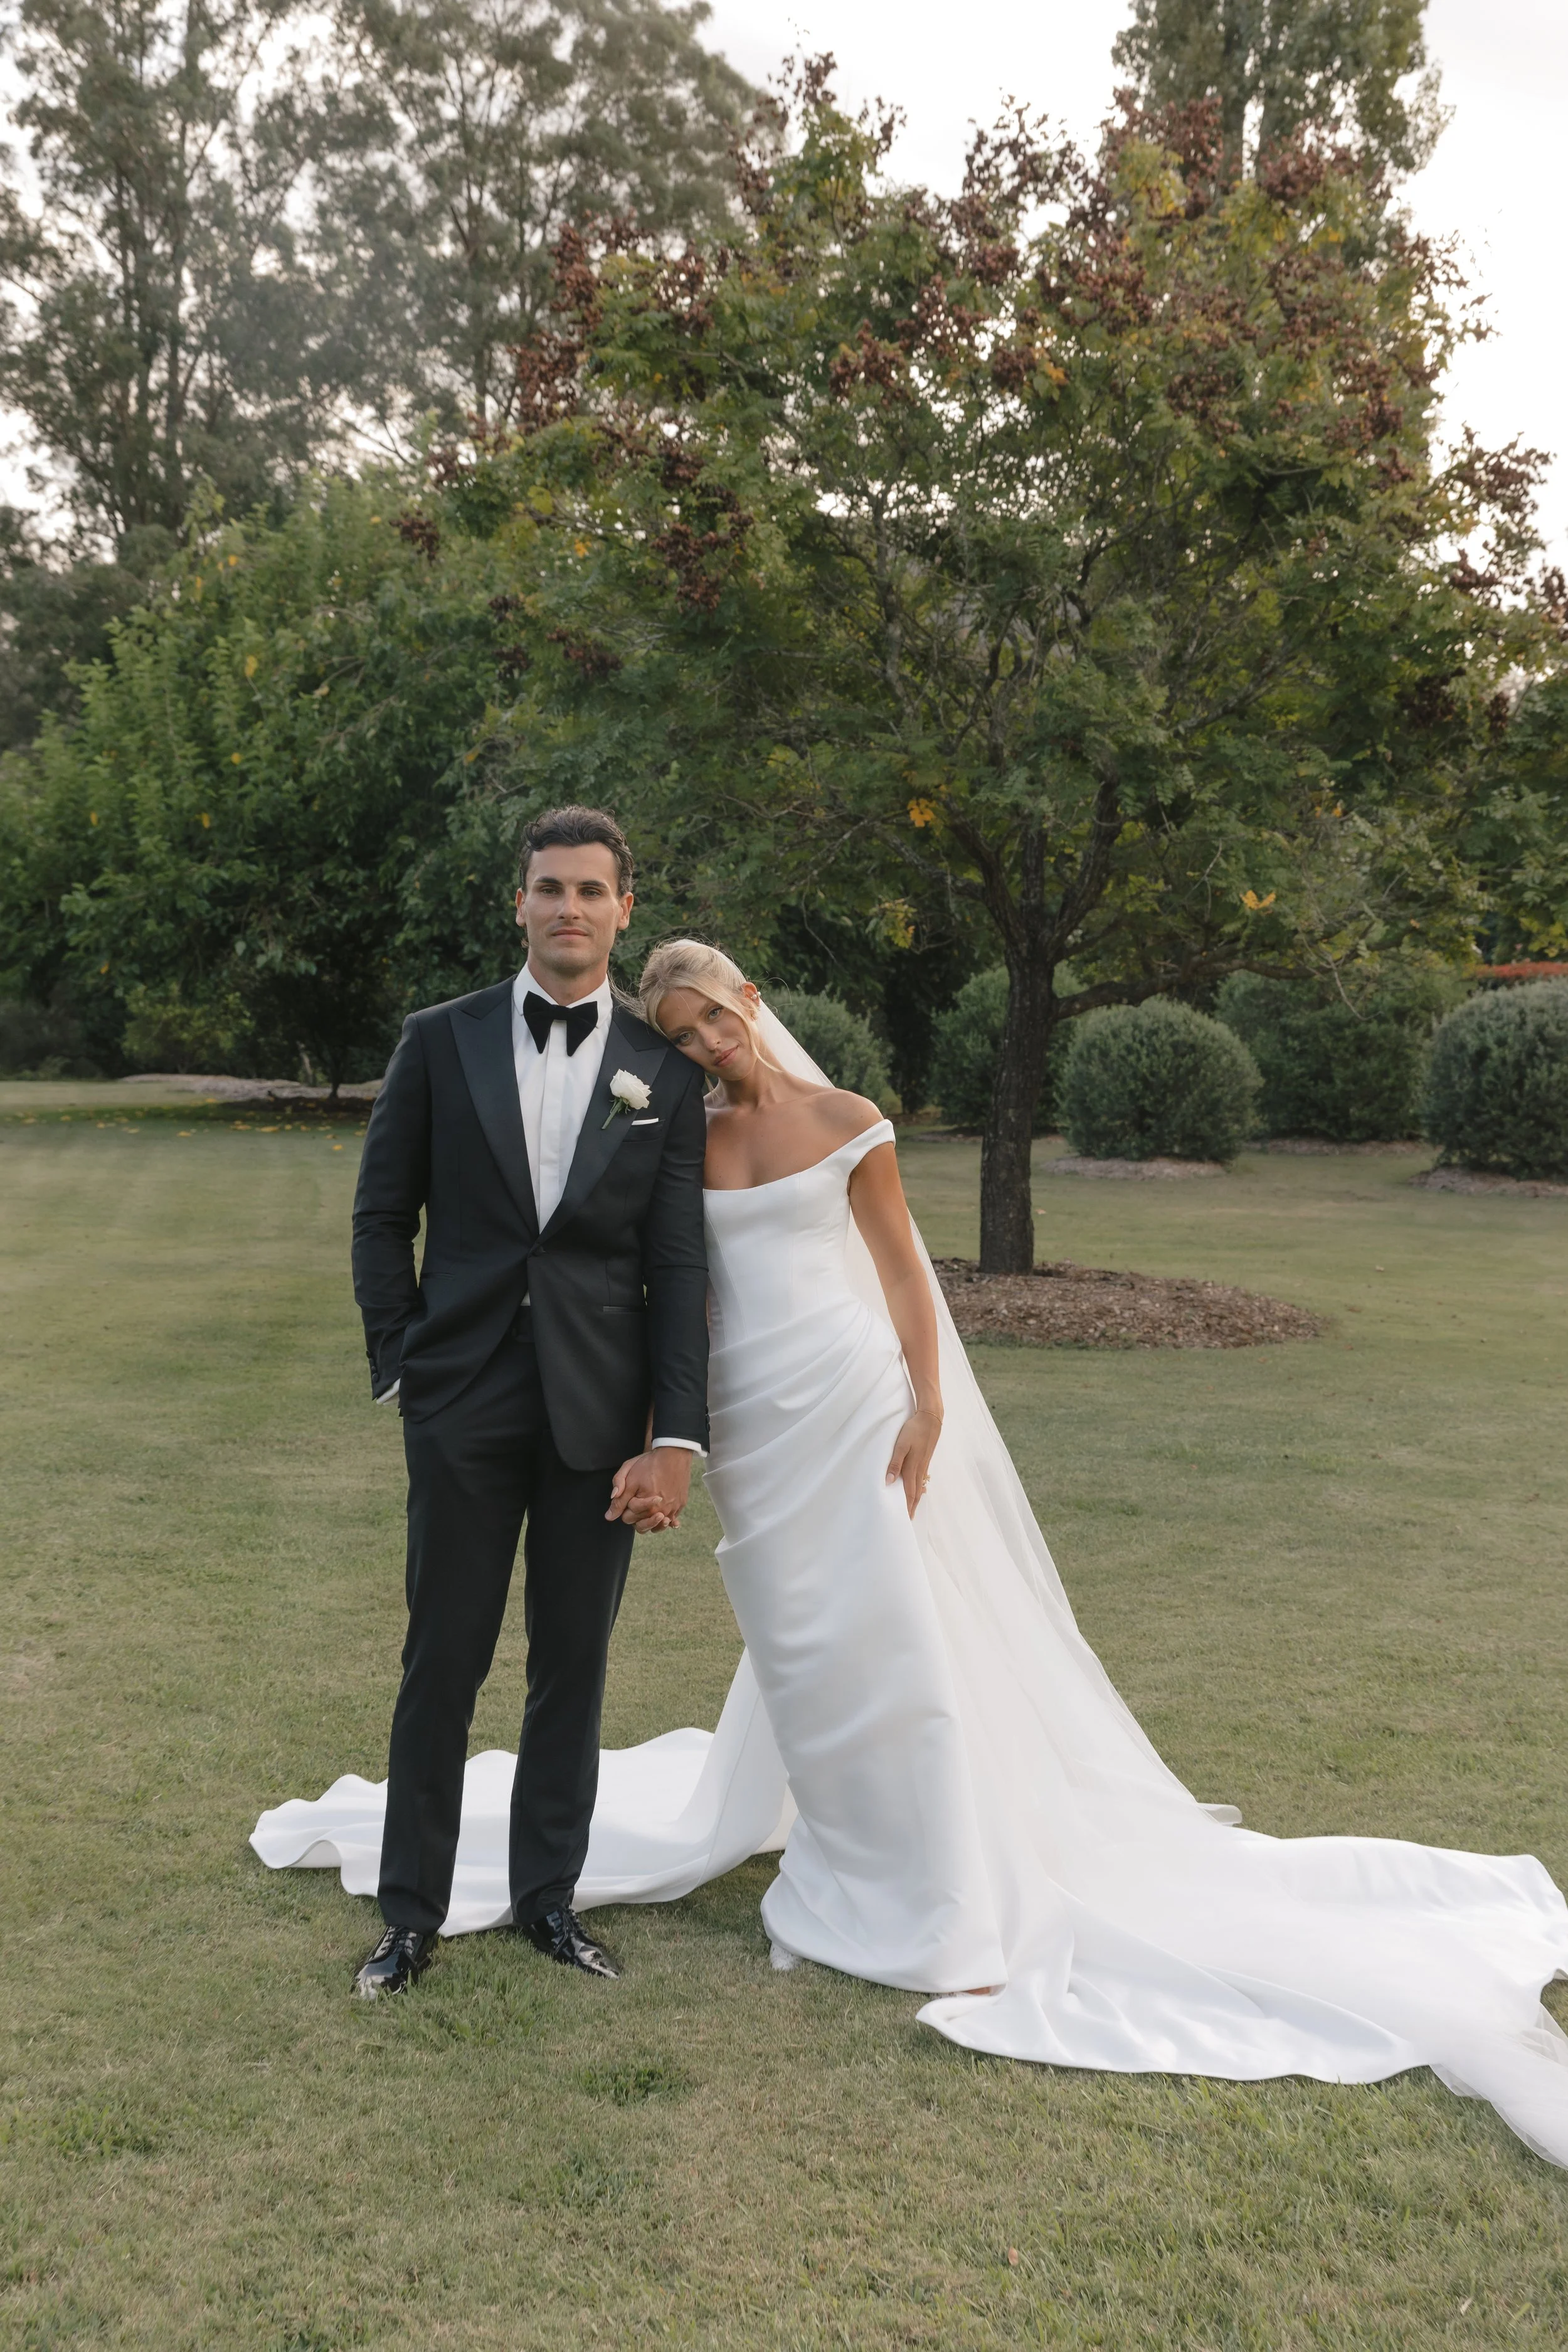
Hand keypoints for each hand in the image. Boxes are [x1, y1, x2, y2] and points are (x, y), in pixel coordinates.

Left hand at [607, 1448, 693, 1533]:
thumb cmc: (649, 1464)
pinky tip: (665, 1517)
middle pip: (642, 1526)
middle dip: (636, 1518)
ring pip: (658, 1526)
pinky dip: (668, 1520)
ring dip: (653, 1523)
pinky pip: (673, 1519)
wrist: (673, 1454)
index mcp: (645, 1506)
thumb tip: (609, 1516)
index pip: (628, 1518)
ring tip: (651, 1514)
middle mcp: (660, 1511)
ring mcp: (672, 1509)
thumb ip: (619, 1498)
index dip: (625, 1507)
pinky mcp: (681, 1504)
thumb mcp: (629, 1477)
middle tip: (638, 1503)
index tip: (630, 1496)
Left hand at [886, 1404, 941, 1518]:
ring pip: (919, 1488)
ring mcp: (923, 1466)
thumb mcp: (901, 1445)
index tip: (903, 1519)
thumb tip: (889, 1481)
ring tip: (911, 1509)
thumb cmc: (914, 1431)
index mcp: (912, 1468)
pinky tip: (917, 1491)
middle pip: (915, 1494)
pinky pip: (921, 1480)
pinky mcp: (925, 1461)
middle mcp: (919, 1470)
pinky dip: (918, 1490)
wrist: (930, 1419)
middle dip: (911, 1507)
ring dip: (915, 1500)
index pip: (908, 1493)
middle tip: (908, 1520)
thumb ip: (894, 1463)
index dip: (906, 1507)